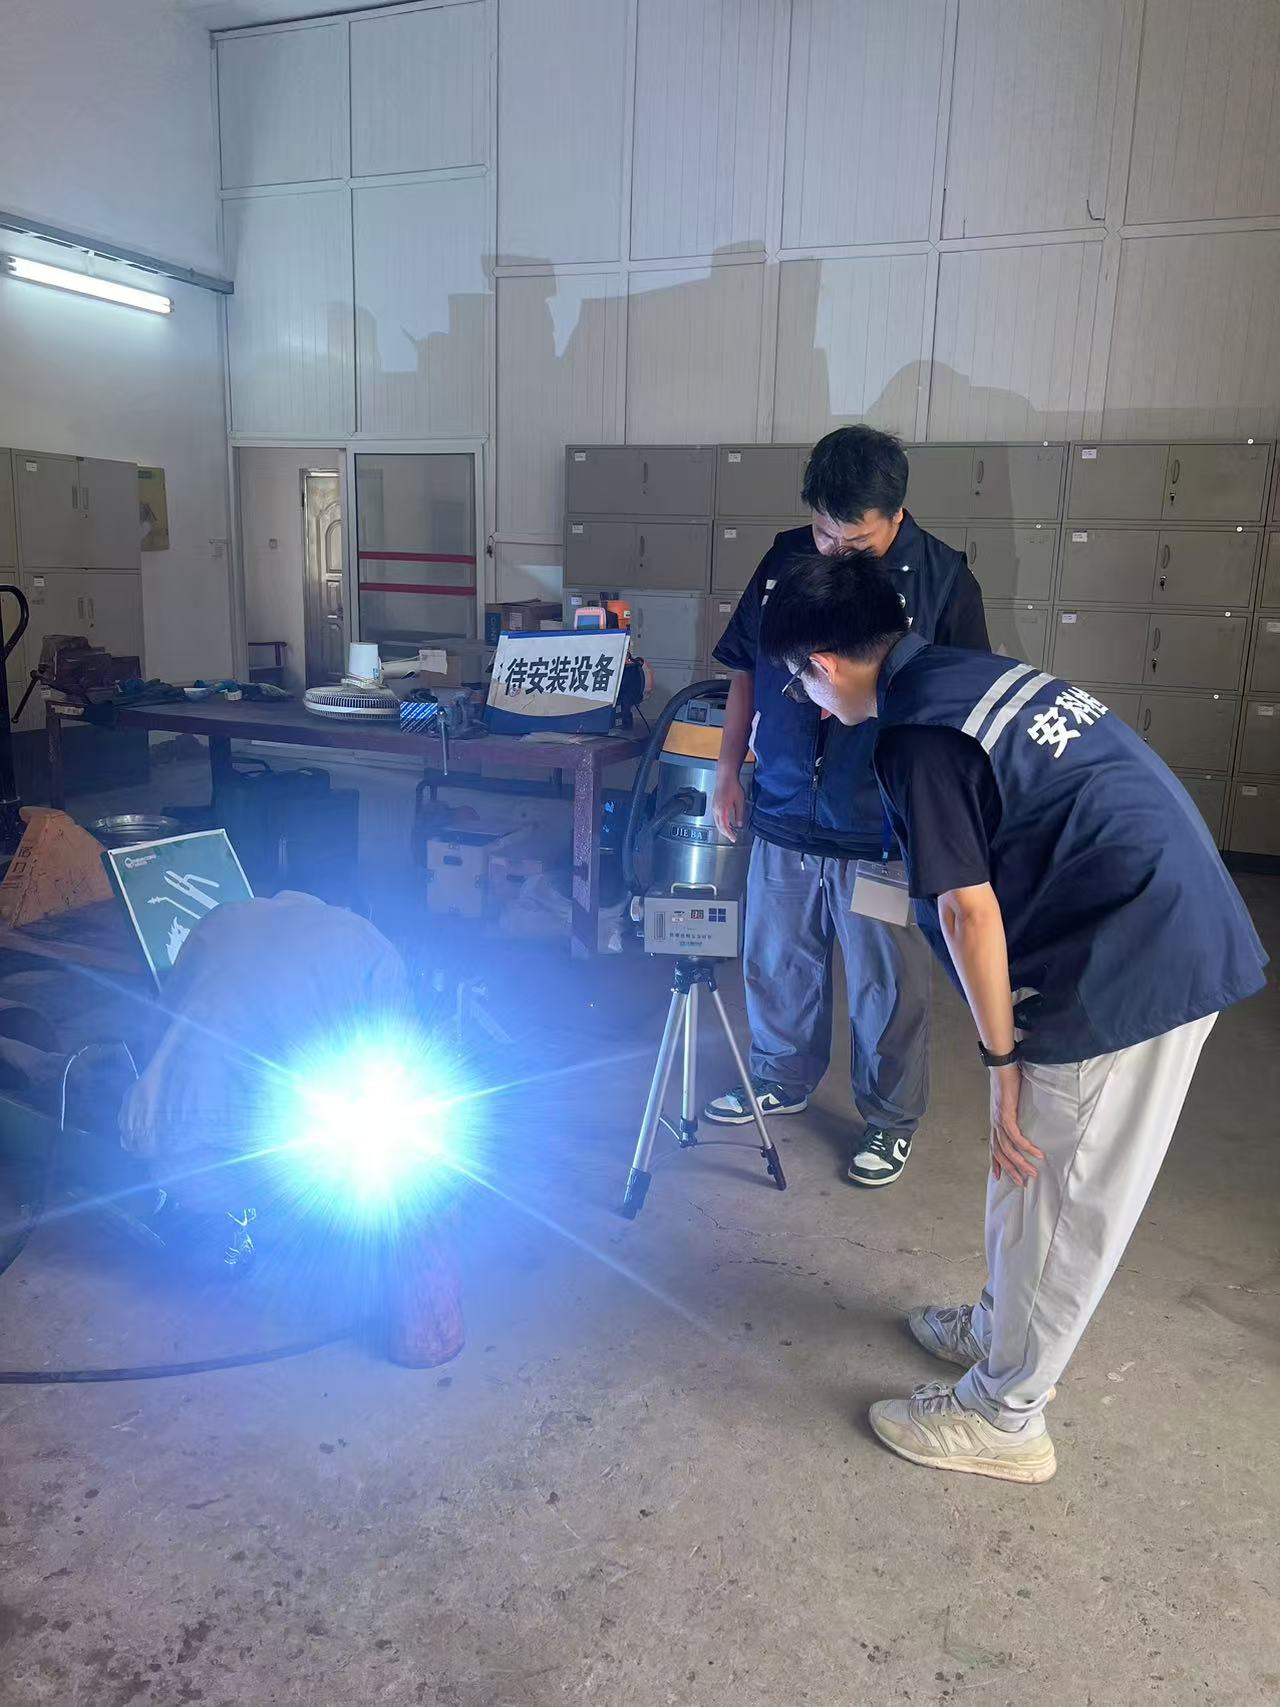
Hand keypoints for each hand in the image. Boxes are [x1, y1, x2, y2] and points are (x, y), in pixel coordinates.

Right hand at [712, 774, 745, 840]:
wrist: (725, 777)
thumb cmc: (732, 786)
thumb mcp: (740, 801)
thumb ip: (740, 814)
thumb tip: (739, 824)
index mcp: (722, 810)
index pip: (724, 827)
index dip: (729, 834)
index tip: (733, 838)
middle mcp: (716, 810)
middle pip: (719, 826)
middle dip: (726, 833)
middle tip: (732, 837)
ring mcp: (714, 807)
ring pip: (717, 822)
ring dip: (723, 828)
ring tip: (731, 831)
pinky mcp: (714, 805)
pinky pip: (716, 817)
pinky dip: (721, 822)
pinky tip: (726, 822)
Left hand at [989, 1063, 1043, 1185]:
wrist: (1003, 1066)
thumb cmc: (1008, 1080)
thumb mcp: (1010, 1101)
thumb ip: (1013, 1112)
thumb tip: (1023, 1118)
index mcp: (995, 1121)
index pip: (993, 1147)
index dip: (995, 1162)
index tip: (998, 1176)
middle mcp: (994, 1123)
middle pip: (1000, 1153)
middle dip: (1011, 1169)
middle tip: (1022, 1182)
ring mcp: (999, 1120)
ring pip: (1008, 1149)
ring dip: (1020, 1162)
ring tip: (1032, 1172)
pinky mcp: (1006, 1114)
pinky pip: (1016, 1136)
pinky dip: (1026, 1146)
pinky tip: (1036, 1153)